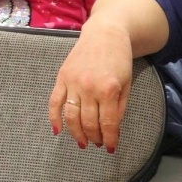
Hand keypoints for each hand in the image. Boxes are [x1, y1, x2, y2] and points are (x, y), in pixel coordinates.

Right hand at [48, 19, 131, 151]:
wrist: (106, 33)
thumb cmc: (119, 59)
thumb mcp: (127, 84)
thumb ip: (120, 108)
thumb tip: (112, 129)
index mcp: (108, 89)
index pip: (108, 123)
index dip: (110, 139)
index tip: (111, 148)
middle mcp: (89, 87)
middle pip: (89, 122)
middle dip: (94, 137)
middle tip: (98, 144)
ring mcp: (73, 82)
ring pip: (71, 116)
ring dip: (76, 133)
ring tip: (83, 142)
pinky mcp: (62, 77)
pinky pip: (54, 102)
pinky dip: (54, 118)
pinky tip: (57, 131)